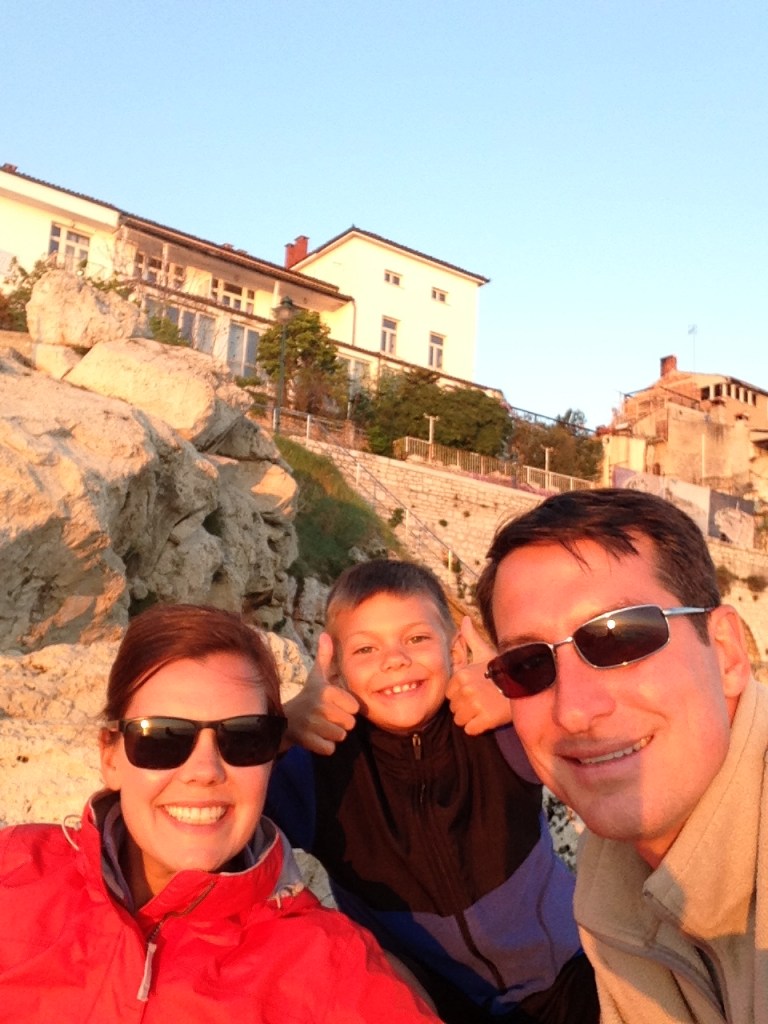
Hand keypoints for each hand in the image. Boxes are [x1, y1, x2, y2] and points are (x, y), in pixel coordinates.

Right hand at [281, 632, 359, 754]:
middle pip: (350, 724)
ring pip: (340, 737)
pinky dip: (325, 746)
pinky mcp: (307, 742)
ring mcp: (313, 725)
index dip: (347, 708)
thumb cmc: (306, 696)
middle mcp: (320, 707)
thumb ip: (325, 657)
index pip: (355, 707)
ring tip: (321, 727)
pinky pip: (330, 749)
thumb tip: (326, 635)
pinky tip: (316, 738)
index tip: (335, 705)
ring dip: (333, 735)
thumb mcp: (316, 677)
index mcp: (326, 691)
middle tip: (327, 717)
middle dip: (341, 723)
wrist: (281, 719)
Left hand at [446, 616, 512, 734]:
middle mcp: (465, 690)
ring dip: (471, 718)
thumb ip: (471, 637)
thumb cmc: (504, 669)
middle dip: (465, 707)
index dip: (461, 695)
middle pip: (454, 708)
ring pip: (460, 720)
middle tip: (482, 701)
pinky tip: (488, 718)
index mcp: (461, 675)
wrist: (526, 686)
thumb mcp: (486, 651)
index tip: (475, 691)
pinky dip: (478, 727)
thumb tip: (463, 619)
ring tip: (485, 709)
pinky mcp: (484, 720)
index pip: (450, 694)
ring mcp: (475, 706)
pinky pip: (470, 730)